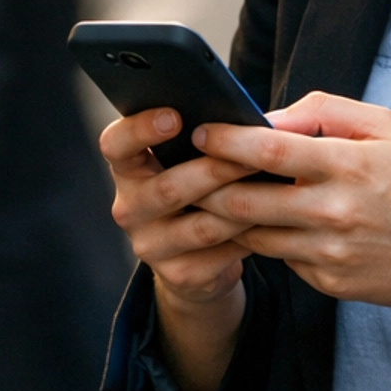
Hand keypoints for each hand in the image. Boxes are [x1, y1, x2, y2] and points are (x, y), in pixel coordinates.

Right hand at [100, 106, 292, 390]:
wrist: (197, 258)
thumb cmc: (200, 187)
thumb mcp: (188, 160)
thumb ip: (202, 137)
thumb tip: (246, 117)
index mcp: (128, 169)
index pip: (115, 144)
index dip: (140, 129)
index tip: (175, 116)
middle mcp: (129, 208)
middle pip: (167, 189)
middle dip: (215, 170)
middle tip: (253, 155)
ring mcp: (150, 245)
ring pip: (201, 225)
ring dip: (242, 205)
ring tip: (275, 187)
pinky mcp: (178, 275)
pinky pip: (221, 253)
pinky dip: (250, 235)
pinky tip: (273, 220)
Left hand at [193, 92, 390, 334]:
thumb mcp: (387, 126)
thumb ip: (326, 113)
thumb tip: (272, 118)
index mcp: (349, 166)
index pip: (269, 151)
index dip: (225, 141)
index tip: (199, 131)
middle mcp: (335, 213)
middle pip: (244, 202)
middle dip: (205, 186)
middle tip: (186, 172)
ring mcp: (330, 254)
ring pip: (254, 236)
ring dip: (226, 218)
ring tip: (212, 197)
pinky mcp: (330, 283)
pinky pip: (282, 259)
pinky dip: (267, 240)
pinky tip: (263, 225)